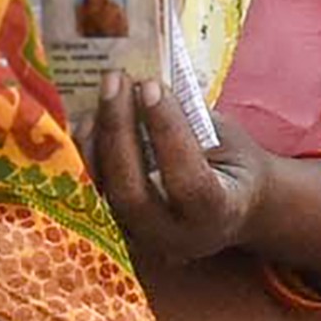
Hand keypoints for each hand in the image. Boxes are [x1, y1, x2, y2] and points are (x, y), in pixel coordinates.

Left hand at [81, 81, 275, 279]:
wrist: (234, 210)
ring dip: (94, 140)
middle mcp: (175, 237)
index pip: (188, 180)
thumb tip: (146, 83)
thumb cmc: (235, 168)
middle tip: (116, 80)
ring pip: (101, 196)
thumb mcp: (229, 140)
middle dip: (119, 130)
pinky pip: (89, 194)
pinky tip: (89, 119)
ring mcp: (140, 241)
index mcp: (218, 214)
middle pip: (132, 193)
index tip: (151, 86)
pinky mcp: (116, 232)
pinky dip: (85, 154)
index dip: (167, 132)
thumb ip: (192, 120)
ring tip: (100, 95)